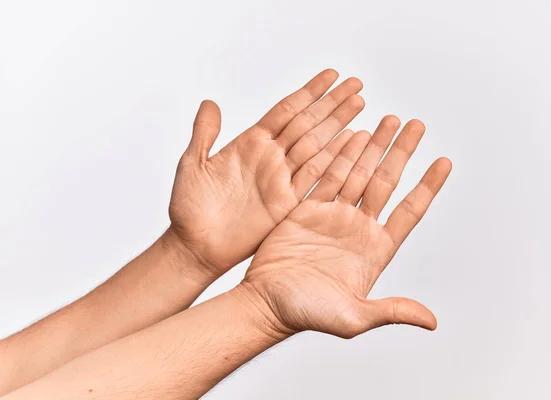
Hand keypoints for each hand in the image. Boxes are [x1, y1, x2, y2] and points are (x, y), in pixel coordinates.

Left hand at [168, 69, 364, 277]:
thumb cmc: (189, 209)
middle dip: (333, 103)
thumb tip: (210, 103)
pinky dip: (335, 160)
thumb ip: (205, 133)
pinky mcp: (288, 204)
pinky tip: (351, 143)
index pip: (286, 111)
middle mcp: (271, 159)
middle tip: (357, 85)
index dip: (310, 92)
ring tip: (359, 105)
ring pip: (317, 146)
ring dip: (339, 125)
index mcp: (250, 144)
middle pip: (308, 124)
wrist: (195, 246)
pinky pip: (316, 178)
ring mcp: (281, 180)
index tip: (331, 76)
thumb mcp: (192, 164)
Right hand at [238, 117, 451, 338]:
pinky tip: (354, 136)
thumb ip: (392, 311)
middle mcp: (358, 228)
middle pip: (386, 182)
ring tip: (389, 121)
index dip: (428, 185)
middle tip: (415, 125)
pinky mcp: (307, 209)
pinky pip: (327, 176)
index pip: (409, 210)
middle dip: (401, 152)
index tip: (444, 161)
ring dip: (374, 147)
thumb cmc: (308, 313)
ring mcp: (333, 215)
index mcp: (375, 249)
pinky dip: (341, 155)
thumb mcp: (354, 317)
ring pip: (359, 173)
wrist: (267, 303)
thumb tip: (431, 321)